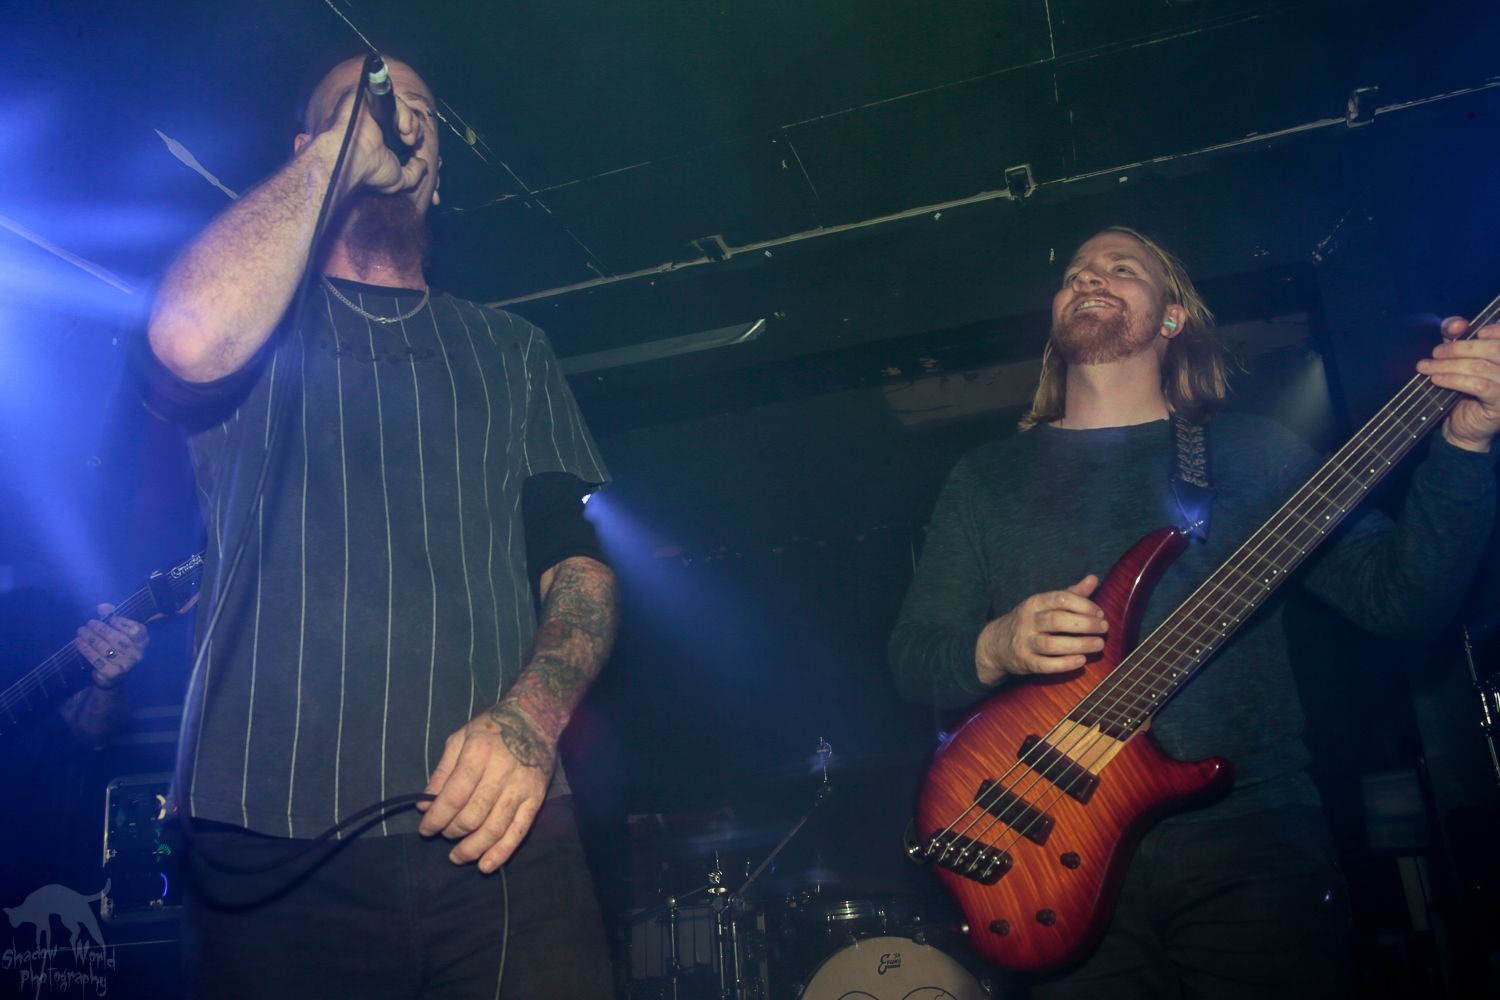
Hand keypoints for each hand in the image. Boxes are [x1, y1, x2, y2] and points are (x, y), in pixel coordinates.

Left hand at [73, 604, 148, 689]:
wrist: (114, 674)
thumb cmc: (117, 647)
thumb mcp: (118, 631)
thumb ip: (112, 617)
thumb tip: (102, 607)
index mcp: (142, 641)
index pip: (136, 631)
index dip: (123, 623)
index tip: (111, 619)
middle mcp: (137, 654)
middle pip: (117, 639)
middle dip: (101, 629)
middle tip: (89, 623)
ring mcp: (125, 665)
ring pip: (105, 648)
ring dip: (90, 638)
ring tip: (81, 631)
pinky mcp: (111, 674)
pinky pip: (96, 659)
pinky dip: (86, 650)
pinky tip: (79, 643)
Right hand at [308, 86, 430, 198]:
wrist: (353, 160)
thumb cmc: (370, 171)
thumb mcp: (398, 179)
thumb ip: (414, 173)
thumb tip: (424, 165)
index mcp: (381, 138)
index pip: (404, 129)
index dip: (414, 135)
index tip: (414, 145)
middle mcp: (375, 122)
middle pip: (405, 117)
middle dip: (415, 129)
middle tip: (411, 142)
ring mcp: (370, 109)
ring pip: (401, 107)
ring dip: (412, 123)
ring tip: (407, 136)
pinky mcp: (366, 97)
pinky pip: (393, 99)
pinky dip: (404, 113)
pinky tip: (402, 128)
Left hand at [417, 702, 554, 872]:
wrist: (536, 718)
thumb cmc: (492, 727)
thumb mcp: (461, 738)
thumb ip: (442, 771)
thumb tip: (424, 803)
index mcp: (479, 752)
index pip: (454, 795)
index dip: (436, 817)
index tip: (425, 829)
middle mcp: (502, 770)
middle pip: (473, 815)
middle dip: (452, 832)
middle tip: (443, 836)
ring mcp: (522, 786)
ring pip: (494, 828)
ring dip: (472, 848)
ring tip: (457, 856)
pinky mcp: (536, 798)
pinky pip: (519, 831)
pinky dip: (502, 852)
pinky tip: (486, 865)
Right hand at [975, 575, 1106, 683]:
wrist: (996, 644)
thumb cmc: (1030, 622)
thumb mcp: (1045, 604)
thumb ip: (1070, 593)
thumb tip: (1093, 579)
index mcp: (1034, 603)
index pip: (1060, 599)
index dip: (1084, 605)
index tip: (1100, 613)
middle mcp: (1027, 621)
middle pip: (1057, 620)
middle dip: (1084, 624)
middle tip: (1104, 628)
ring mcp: (1024, 642)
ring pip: (1051, 644)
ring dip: (1079, 644)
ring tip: (1099, 644)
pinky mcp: (1025, 662)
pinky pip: (1045, 665)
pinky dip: (1064, 664)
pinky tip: (1082, 661)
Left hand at [1419, 317, 1499, 452]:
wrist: (1463, 427)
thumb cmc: (1462, 391)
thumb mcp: (1460, 361)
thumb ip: (1458, 339)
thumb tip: (1457, 323)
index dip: (1493, 329)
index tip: (1466, 330)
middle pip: (1492, 349)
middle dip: (1458, 348)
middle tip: (1435, 352)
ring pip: (1481, 367)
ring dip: (1449, 365)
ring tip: (1427, 367)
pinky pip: (1478, 386)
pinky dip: (1454, 380)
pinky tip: (1436, 380)